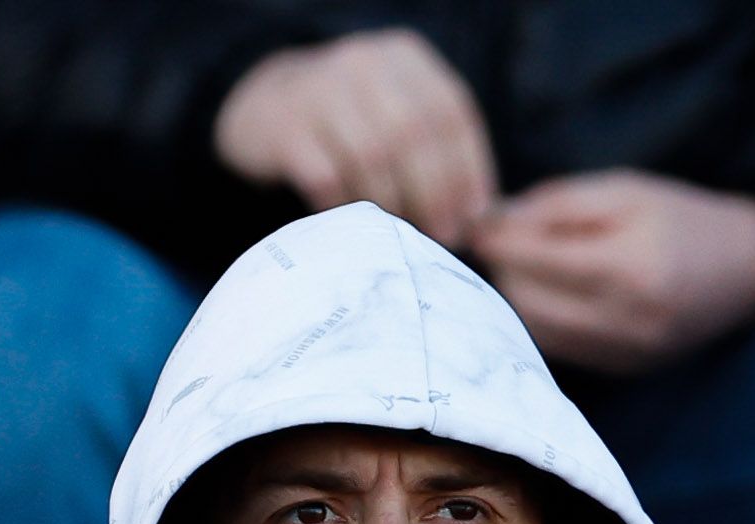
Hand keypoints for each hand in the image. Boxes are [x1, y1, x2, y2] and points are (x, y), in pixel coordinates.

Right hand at [212, 28, 497, 246]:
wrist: (270, 110)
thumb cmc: (356, 128)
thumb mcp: (402, 120)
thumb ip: (444, 155)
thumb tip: (485, 220)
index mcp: (404, 56)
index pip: (451, 113)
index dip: (468, 172)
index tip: (472, 219)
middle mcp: (363, 61)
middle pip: (414, 134)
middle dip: (434, 194)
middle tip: (440, 234)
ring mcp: (319, 88)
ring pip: (372, 156)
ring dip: (392, 203)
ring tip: (398, 229)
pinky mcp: (284, 124)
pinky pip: (328, 176)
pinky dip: (346, 204)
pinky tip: (352, 215)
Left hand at [476, 170, 754, 373]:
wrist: (749, 268)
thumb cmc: (682, 216)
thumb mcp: (621, 190)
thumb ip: (553, 205)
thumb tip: (486, 224)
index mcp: (630, 268)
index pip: (532, 260)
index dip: (497, 239)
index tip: (479, 223)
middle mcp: (630, 322)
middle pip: (527, 302)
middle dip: (505, 271)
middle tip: (503, 242)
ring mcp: (629, 354)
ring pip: (538, 333)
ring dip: (520, 299)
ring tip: (526, 267)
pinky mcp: (627, 370)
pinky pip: (562, 350)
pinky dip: (545, 322)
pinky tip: (552, 295)